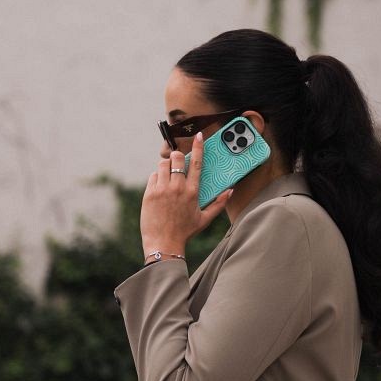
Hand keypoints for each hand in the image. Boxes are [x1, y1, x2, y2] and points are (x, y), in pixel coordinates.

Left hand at [140, 131, 231, 256]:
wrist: (163, 244)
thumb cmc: (185, 232)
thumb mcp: (204, 219)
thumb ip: (218, 204)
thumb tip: (230, 191)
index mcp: (192, 192)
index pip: (196, 163)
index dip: (198, 147)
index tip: (198, 136)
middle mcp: (178, 188)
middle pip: (176, 158)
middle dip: (176, 157)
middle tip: (176, 164)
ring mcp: (162, 189)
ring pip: (162, 164)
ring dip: (165, 167)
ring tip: (167, 177)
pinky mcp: (149, 193)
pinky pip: (152, 176)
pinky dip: (156, 178)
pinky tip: (159, 188)